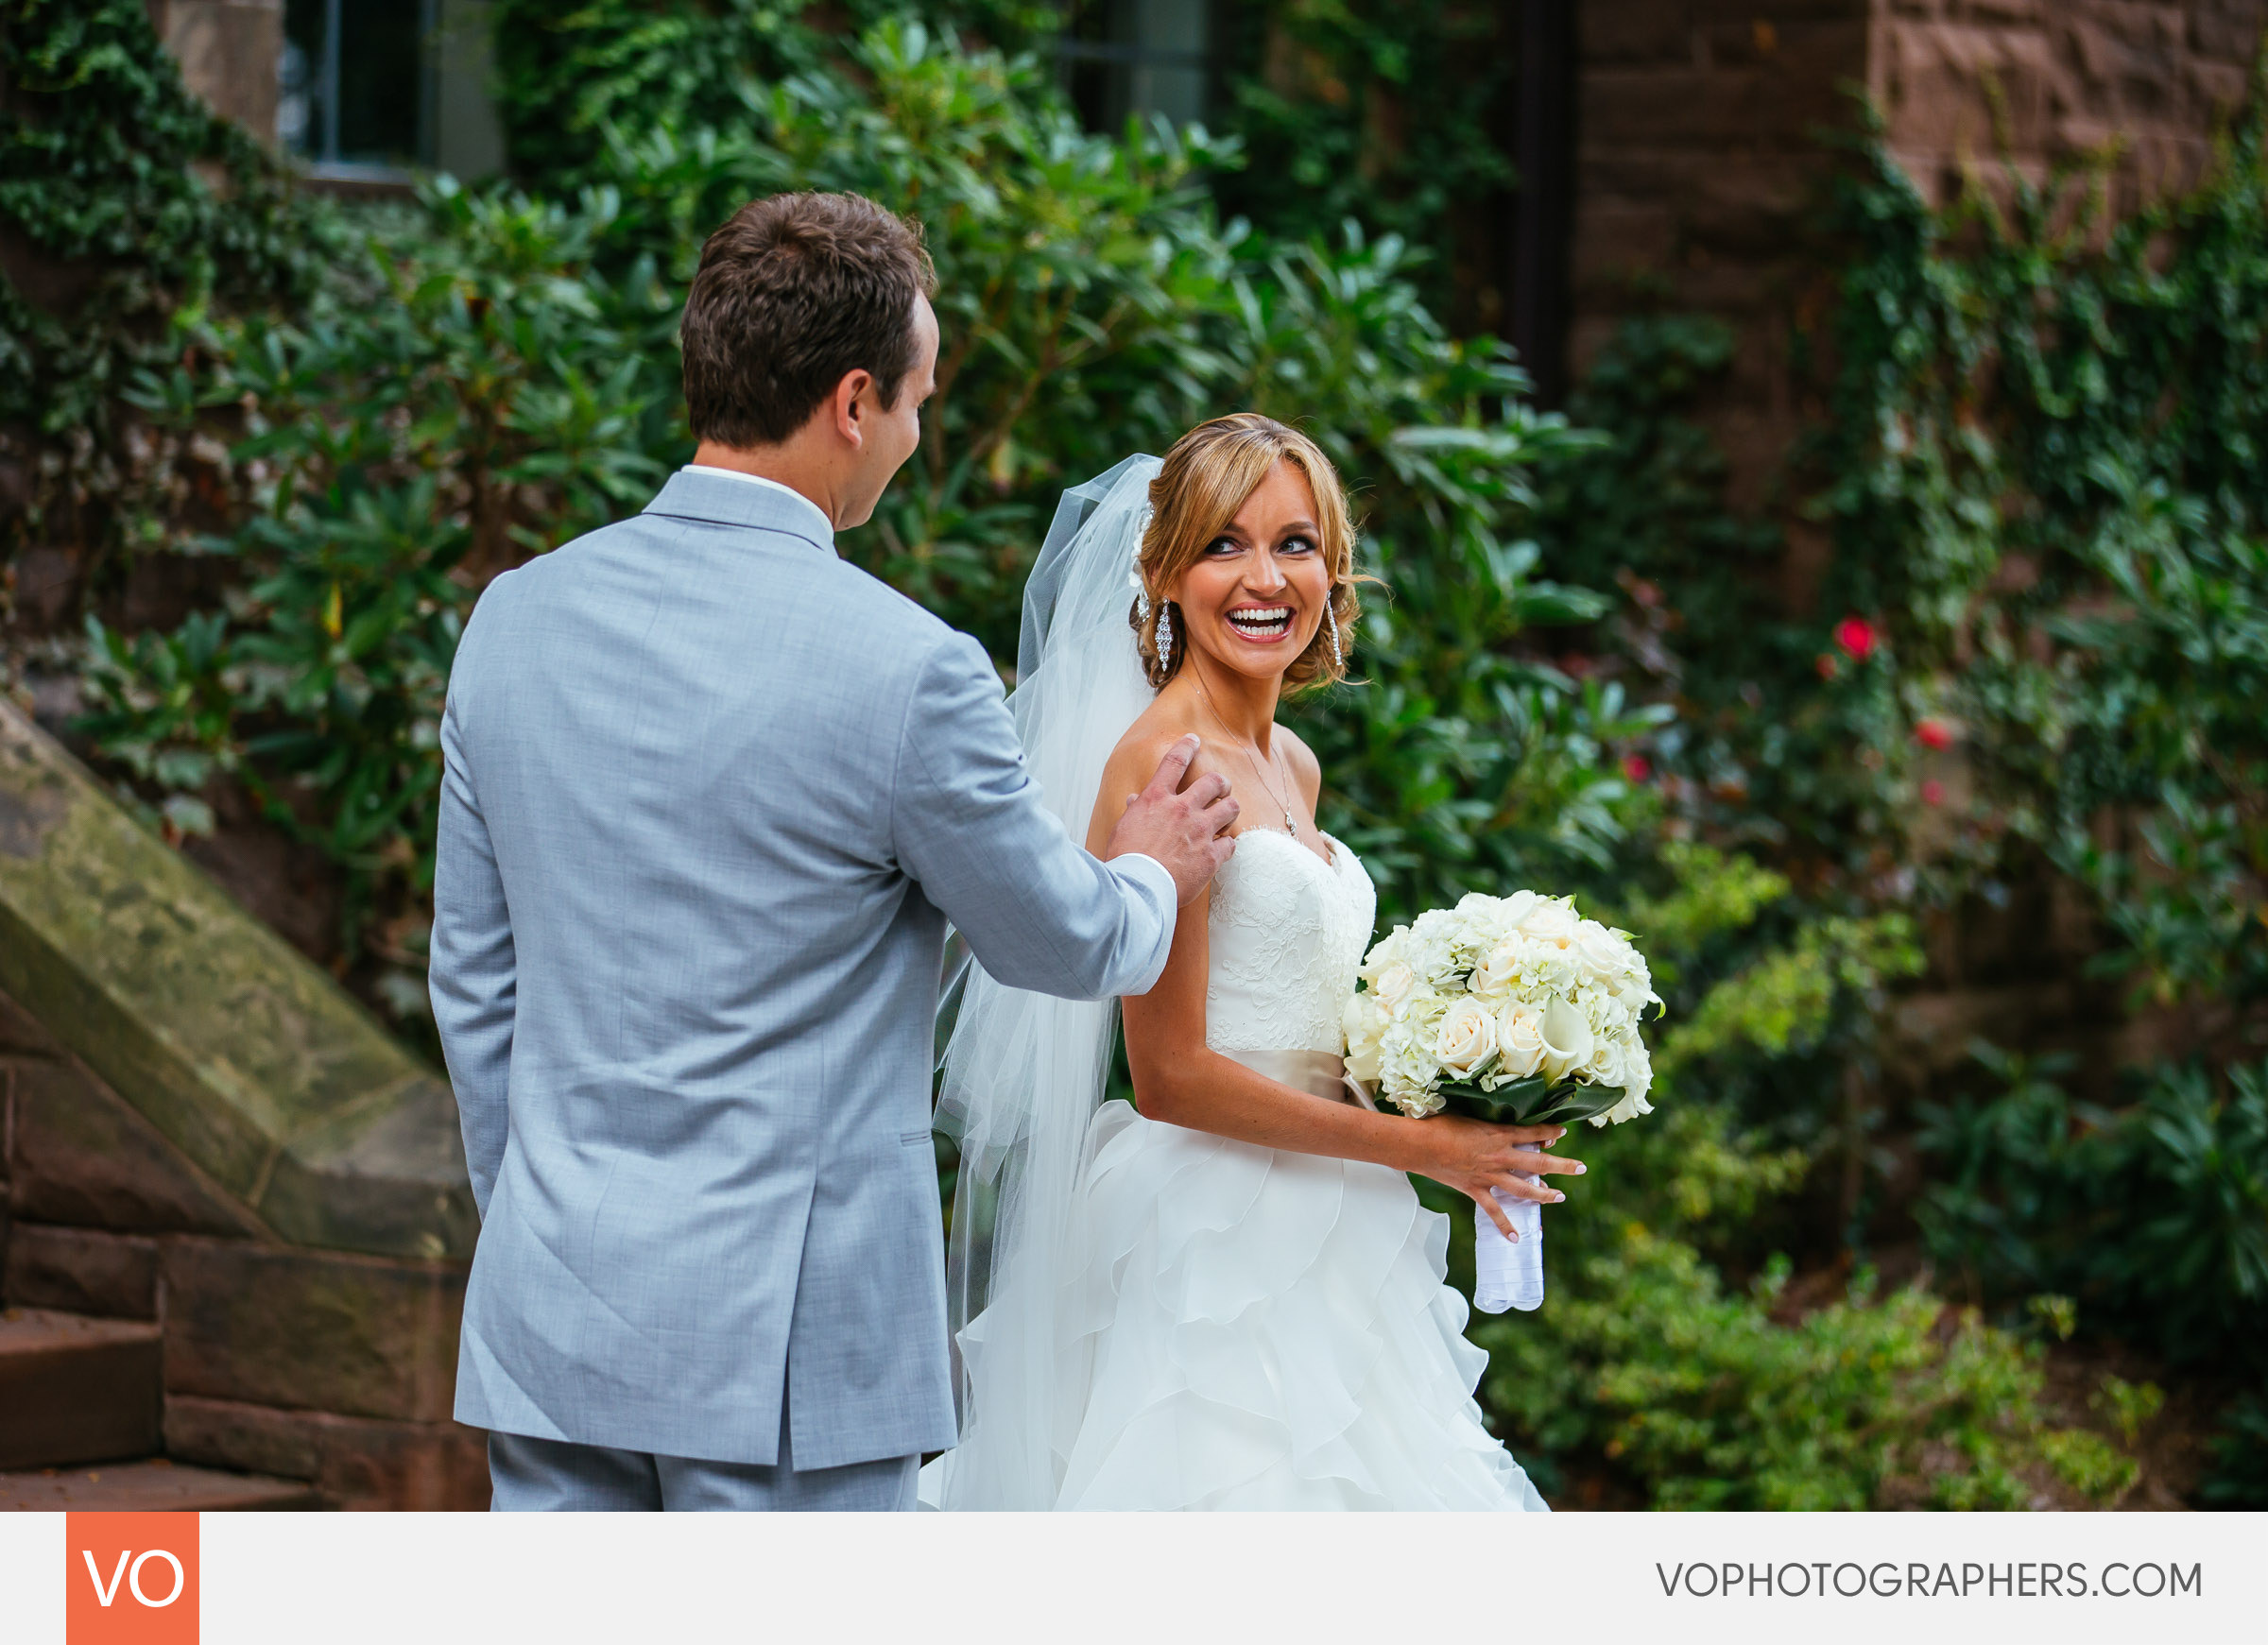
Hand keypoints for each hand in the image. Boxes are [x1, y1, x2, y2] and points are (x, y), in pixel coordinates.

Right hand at [1104, 733, 1238, 903]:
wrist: (1137, 889)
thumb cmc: (1125, 859)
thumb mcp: (1123, 829)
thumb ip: (1135, 811)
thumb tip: (1135, 800)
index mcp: (1156, 799)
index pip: (1174, 762)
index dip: (1186, 747)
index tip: (1194, 739)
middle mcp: (1182, 809)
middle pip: (1214, 782)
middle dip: (1221, 783)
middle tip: (1221, 789)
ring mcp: (1200, 831)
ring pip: (1230, 808)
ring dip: (1230, 810)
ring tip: (1226, 816)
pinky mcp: (1211, 856)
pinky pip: (1231, 843)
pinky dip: (1227, 845)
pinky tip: (1221, 849)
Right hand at [1413, 1116, 1582, 1238]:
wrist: (1420, 1145)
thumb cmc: (1440, 1124)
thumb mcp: (1468, 1114)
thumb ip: (1486, 1118)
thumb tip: (1495, 1114)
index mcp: (1499, 1134)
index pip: (1533, 1133)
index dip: (1550, 1133)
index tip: (1562, 1133)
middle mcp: (1500, 1156)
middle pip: (1538, 1163)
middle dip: (1563, 1166)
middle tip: (1580, 1168)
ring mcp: (1489, 1176)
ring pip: (1524, 1189)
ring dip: (1544, 1194)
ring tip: (1560, 1196)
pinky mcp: (1476, 1190)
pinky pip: (1494, 1211)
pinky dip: (1504, 1225)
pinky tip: (1515, 1239)